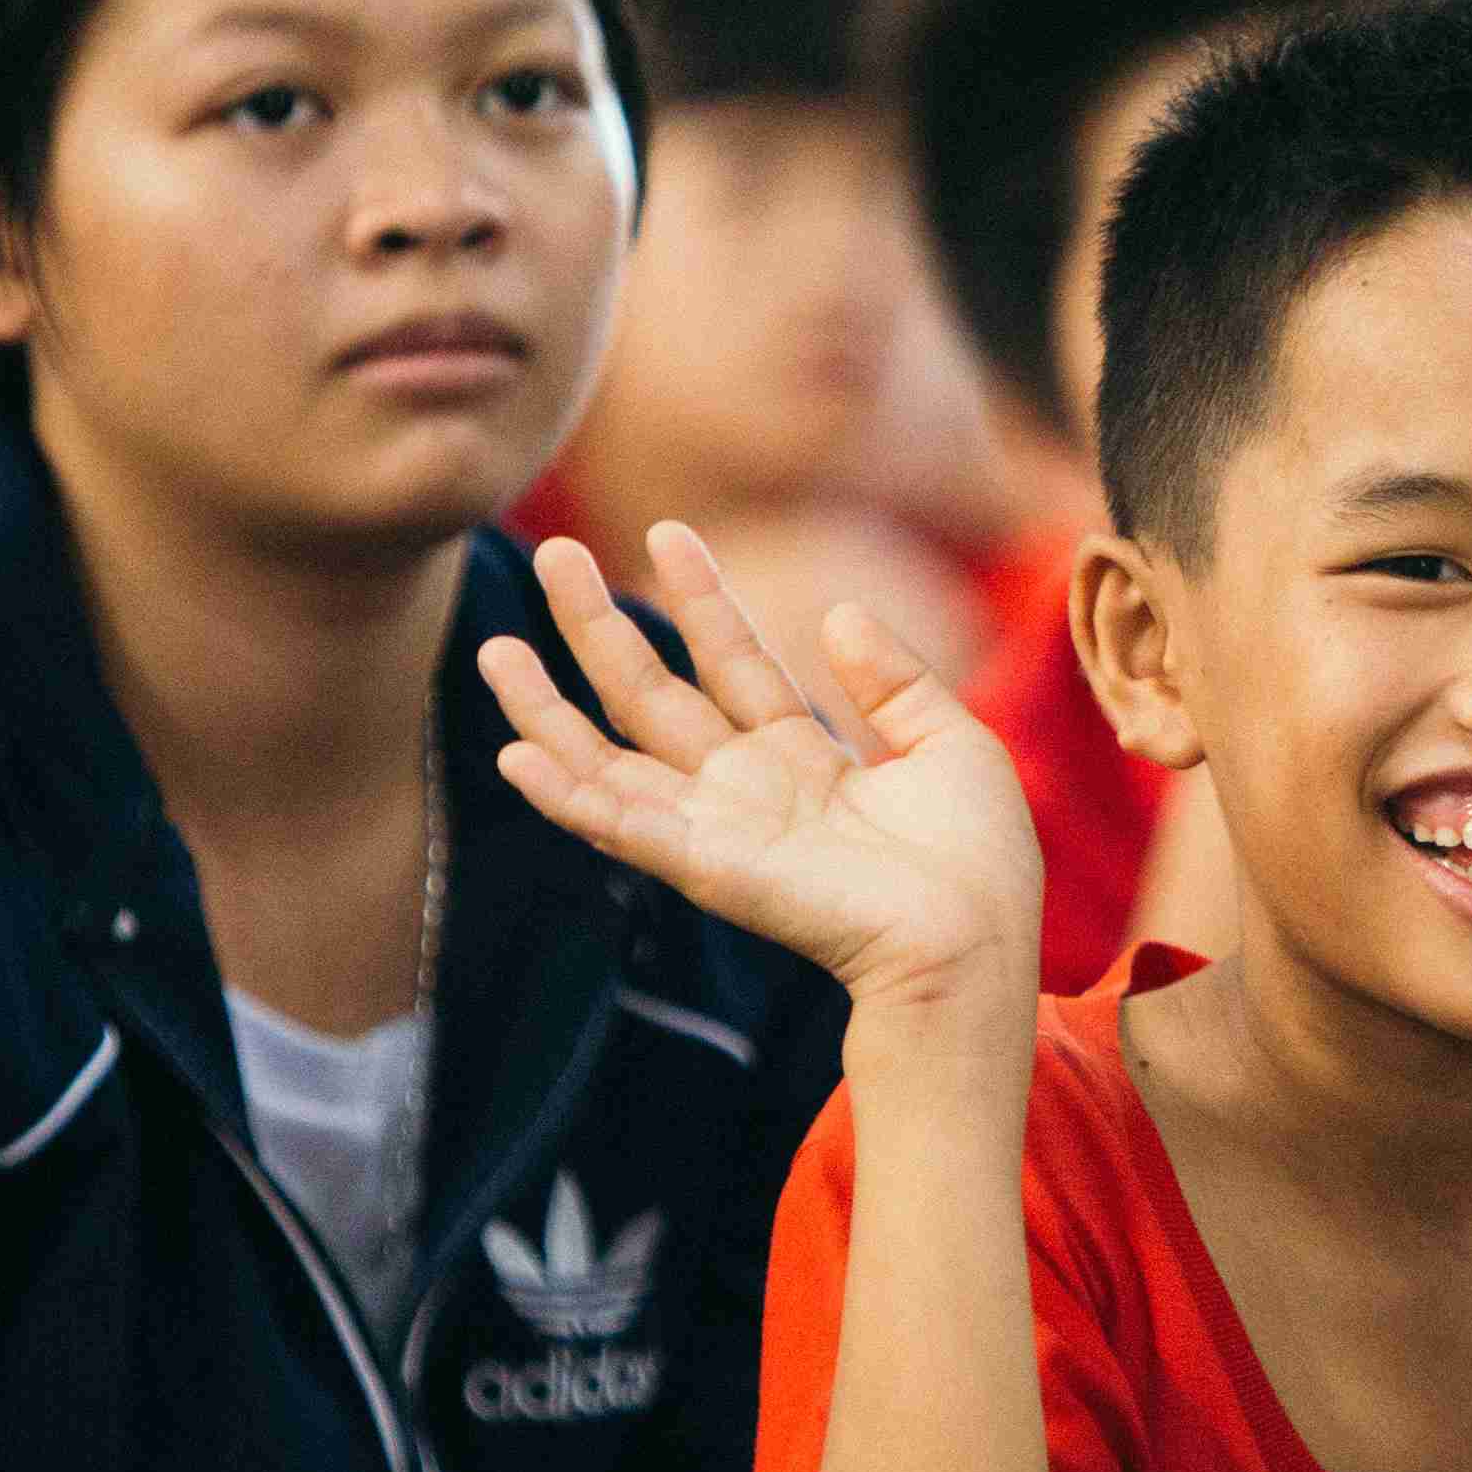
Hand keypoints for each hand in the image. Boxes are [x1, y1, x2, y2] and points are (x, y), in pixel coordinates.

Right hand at [484, 524, 1045, 1022]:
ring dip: (547, 709)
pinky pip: (622, 826)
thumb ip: (896, 680)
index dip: (700, 598)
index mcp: (804, 759)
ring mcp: (719, 829)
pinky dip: (567, 794)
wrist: (972, 940)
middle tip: (553, 551)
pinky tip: (515, 756)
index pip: (734, 661)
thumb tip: (839, 612)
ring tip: (494, 649)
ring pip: (610, 759)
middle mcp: (747, 791)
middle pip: (653, 694)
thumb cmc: (977, 862)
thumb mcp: (951, 743)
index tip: (667, 532)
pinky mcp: (705, 866)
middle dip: (598, 625)